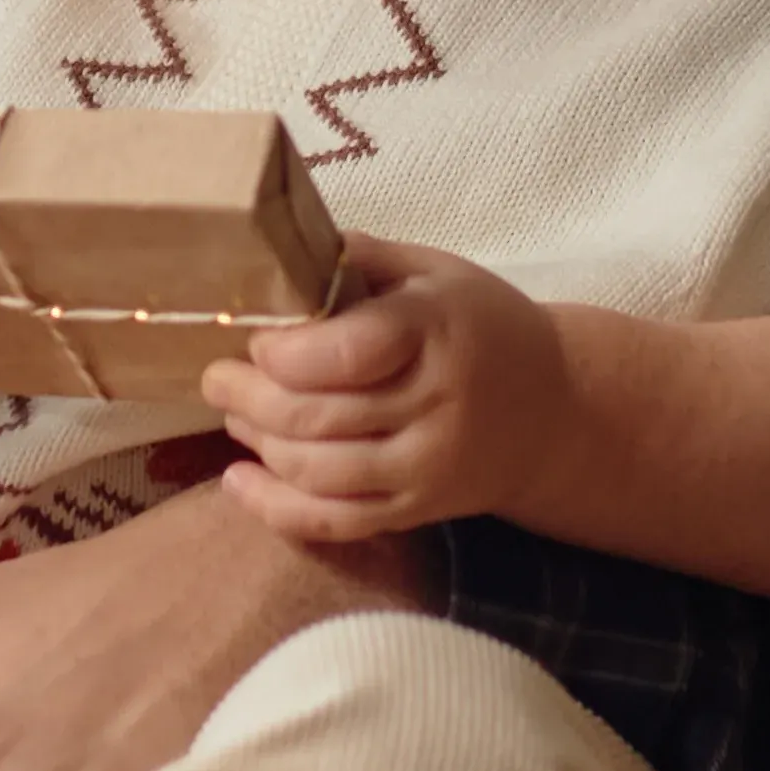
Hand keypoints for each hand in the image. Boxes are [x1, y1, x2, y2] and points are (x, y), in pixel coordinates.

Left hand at [200, 235, 581, 545]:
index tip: (255, 338)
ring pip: (319, 471)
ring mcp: (428, 467)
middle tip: (215, 377)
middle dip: (249, 397)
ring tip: (234, 414)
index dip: (284, 350)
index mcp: (438, 332)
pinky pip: (337, 521)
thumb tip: (278, 248)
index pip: (348, 351)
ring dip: (259, 444)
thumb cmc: (481, 327)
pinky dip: (278, 509)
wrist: (554, 411)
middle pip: (319, 416)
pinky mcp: (417, 509)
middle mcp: (436, 406)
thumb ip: (360, 258)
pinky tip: (238, 482)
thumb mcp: (436, 272)